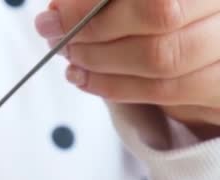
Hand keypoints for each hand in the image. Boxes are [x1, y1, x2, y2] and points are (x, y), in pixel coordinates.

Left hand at [35, 0, 219, 139]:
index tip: (56, 14)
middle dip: (94, 29)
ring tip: (70, 57)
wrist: (203, 44)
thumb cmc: (170, 19)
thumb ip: (108, 1)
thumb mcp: (136, 5)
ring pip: (161, 58)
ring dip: (100, 61)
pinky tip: (85, 77)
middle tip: (57, 35)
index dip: (93, 5)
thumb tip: (59, 10)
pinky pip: (164, 91)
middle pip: (160, 15)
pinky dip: (114, 86)